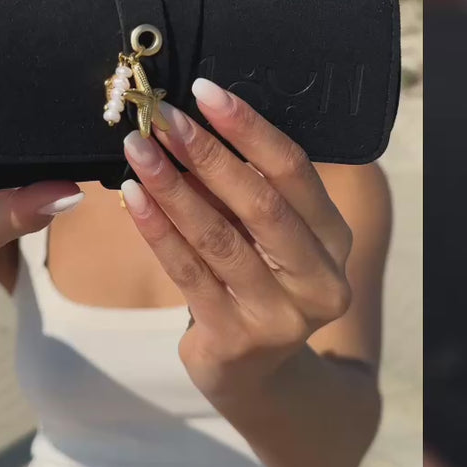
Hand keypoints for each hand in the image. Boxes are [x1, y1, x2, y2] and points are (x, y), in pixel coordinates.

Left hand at [120, 77, 353, 402]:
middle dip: (207, 153)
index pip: (294, 170)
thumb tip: (189, 122)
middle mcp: (319, 278)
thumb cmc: (255, 283)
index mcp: (334, 238)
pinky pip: (189, 272)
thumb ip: (240, 190)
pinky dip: (157, 229)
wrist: (253, 374)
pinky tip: (133, 197)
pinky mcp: (235, 338)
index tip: (206, 92)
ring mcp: (279, 314)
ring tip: (137, 148)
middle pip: (260, 203)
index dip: (249, 128)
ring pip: (219, 237)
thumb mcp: (263, 237)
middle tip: (163, 117)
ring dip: (173, 186)